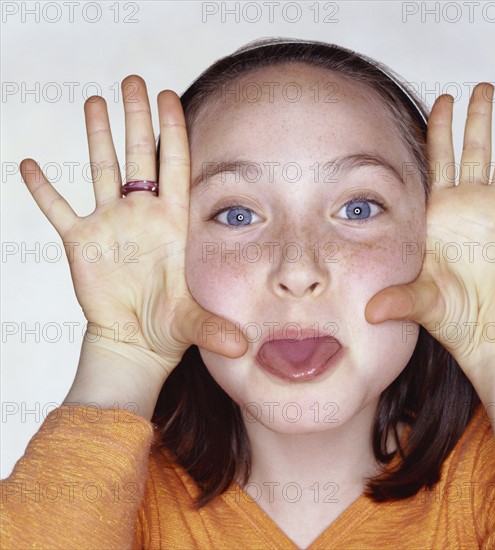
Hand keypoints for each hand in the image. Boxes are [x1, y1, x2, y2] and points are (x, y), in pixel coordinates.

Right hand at [20, 75, 248, 382]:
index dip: (173, 134)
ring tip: (96, 101)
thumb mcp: (195, 322)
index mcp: (173, 224)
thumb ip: (216, 329)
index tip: (171, 97)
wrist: (138, 341)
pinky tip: (29, 165)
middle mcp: (143, 215)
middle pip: (139, 158)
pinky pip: (59, 210)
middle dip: (137, 120)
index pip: (175, 168)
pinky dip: (44, 191)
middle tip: (134, 79)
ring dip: (97, 137)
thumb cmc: (170, 326)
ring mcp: (111, 225)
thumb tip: (242, 350)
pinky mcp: (82, 243)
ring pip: (102, 171)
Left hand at [365, 83, 494, 387]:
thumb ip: (398, 300)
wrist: (483, 332)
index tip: (441, 102)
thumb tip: (370, 313)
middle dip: (475, 119)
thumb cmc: (449, 314)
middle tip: (480, 87)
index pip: (437, 163)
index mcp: (439, 213)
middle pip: (471, 151)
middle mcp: (468, 206)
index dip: (439, 132)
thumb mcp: (418, 301)